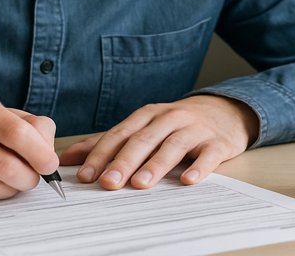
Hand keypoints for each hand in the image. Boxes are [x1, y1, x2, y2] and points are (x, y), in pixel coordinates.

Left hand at [59, 95, 258, 189]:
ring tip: (140, 183)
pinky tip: (188, 181)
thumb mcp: (144, 127)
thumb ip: (108, 142)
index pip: (120, 134)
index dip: (101, 154)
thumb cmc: (176, 125)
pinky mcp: (217, 142)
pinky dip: (199, 167)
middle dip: (124, 161)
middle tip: (108, 183)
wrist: (224, 111)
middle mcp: (170, 118)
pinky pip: (208, 155)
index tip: (86, 175)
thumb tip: (69, 158)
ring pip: (173, 145)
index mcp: (148, 115)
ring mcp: (195, 129)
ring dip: (156, 164)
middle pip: (143, 140)